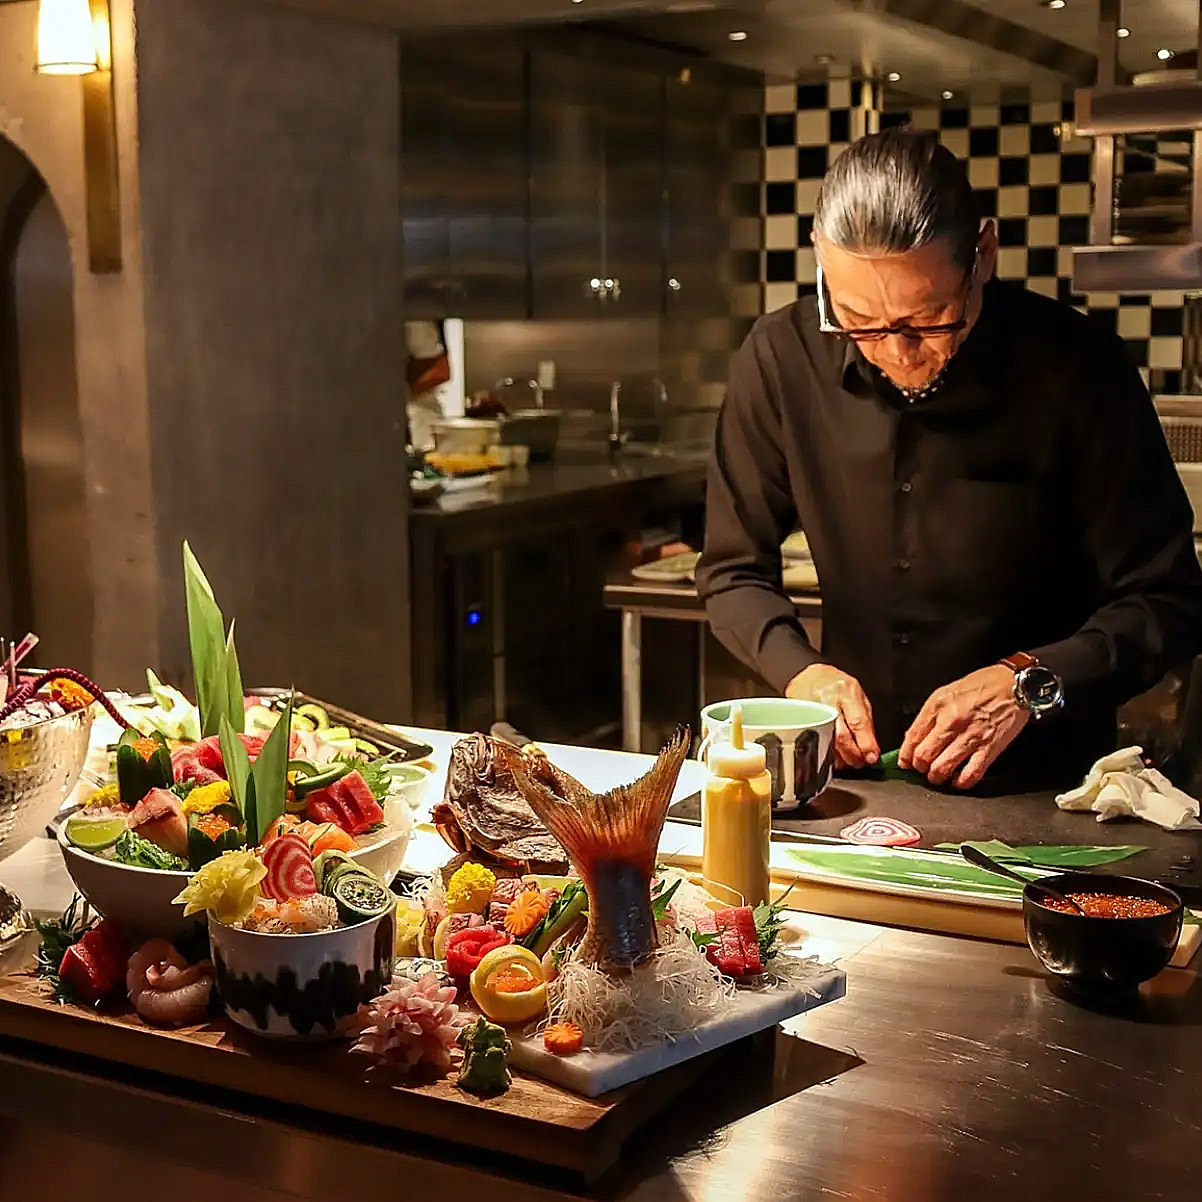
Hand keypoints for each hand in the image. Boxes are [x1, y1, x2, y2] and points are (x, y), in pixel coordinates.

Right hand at [787, 664, 879, 769]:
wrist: (811, 676)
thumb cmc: (837, 685)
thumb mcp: (858, 695)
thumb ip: (865, 719)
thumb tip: (871, 746)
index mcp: (846, 692)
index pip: (858, 722)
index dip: (866, 743)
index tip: (871, 756)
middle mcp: (827, 701)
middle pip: (840, 735)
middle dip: (852, 754)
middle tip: (859, 762)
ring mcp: (811, 710)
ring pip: (825, 741)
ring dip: (839, 757)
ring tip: (847, 761)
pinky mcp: (799, 718)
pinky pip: (812, 740)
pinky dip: (824, 751)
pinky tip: (831, 755)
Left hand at [899, 665, 1029, 789]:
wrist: (1013, 686)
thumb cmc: (981, 687)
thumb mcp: (945, 694)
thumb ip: (928, 717)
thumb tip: (913, 740)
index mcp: (938, 707)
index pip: (912, 738)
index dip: (905, 755)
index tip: (905, 762)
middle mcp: (952, 722)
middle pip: (924, 756)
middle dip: (919, 767)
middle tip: (922, 768)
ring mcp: (971, 737)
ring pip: (942, 768)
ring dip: (936, 777)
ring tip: (937, 775)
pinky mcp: (989, 749)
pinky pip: (970, 774)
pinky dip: (960, 782)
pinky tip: (958, 780)